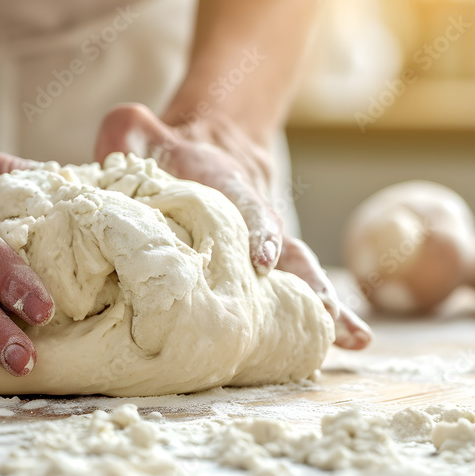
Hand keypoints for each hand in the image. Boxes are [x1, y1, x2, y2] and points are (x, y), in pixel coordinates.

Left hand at [94, 103, 370, 349]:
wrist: (211, 144)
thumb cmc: (167, 148)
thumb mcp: (141, 131)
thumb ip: (129, 132)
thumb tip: (120, 135)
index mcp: (224, 185)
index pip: (243, 206)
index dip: (255, 229)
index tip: (262, 258)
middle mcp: (255, 217)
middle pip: (288, 249)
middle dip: (307, 282)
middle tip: (327, 312)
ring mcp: (265, 245)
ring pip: (299, 275)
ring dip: (326, 307)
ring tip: (354, 337)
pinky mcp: (262, 268)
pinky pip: (290, 294)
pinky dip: (322, 316)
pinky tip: (348, 343)